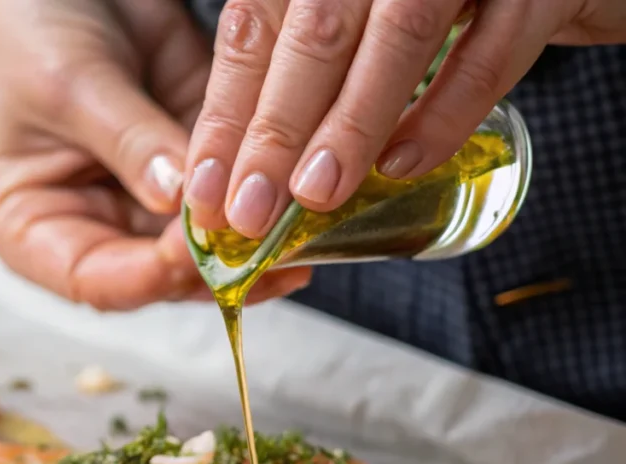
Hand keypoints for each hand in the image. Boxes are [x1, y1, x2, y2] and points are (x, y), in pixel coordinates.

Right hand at [0, 0, 311, 309]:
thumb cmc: (30, 23)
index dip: (147, 277)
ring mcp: (150, 196)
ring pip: (206, 243)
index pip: (94, 279)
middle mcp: (96, 222)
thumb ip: (129, 143)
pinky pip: (234, 189)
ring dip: (251, 243)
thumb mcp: (71, 84)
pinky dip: (266, 194)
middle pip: (159, 274)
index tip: (193, 253)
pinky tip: (300, 197)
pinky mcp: (196, 160)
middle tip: (263, 252)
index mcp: (36, 226)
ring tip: (295, 238)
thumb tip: (180, 199)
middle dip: (213, 266)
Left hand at [184, 0, 625, 237]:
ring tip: (314, 196)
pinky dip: (445, 115)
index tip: (206, 191)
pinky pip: (490, 52)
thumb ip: (311, 84)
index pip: (256, 29)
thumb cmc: (444, 5)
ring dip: (349, 125)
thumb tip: (250, 180)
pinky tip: (403, 168)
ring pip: (395, 35)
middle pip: (313, 34)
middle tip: (248, 211)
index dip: (227, 114)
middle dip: (275, 131)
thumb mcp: (359, 30)